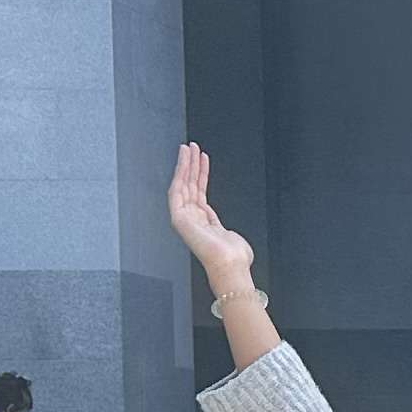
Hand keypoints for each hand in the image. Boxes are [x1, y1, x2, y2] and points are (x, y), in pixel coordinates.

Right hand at [166, 141, 254, 292]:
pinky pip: (177, 188)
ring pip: (182, 183)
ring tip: (189, 147)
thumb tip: (224, 232)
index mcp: (203, 222)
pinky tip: (186, 159)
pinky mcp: (177, 216)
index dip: (200, 175)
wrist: (230, 264)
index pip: (199, 193)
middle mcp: (191, 219)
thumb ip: (222, 230)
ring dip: (185, 164)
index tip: (202, 159)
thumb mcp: (229, 237)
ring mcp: (183, 217)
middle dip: (190, 165)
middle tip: (192, 147)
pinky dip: (181, 172)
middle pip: (189, 186)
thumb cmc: (234, 256)